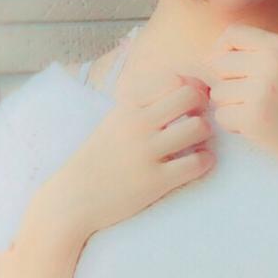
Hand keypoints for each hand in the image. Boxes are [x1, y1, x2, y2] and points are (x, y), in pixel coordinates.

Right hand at [52, 69, 215, 242]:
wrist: (72, 198)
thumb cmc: (99, 158)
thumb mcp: (115, 121)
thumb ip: (143, 104)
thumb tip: (182, 85)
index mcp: (128, 107)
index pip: (174, 80)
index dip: (190, 89)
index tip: (190, 103)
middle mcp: (137, 124)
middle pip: (190, 96)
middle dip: (202, 106)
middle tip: (199, 119)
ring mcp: (146, 152)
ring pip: (198, 127)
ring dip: (206, 134)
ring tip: (197, 143)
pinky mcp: (155, 181)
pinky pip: (196, 163)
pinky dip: (205, 161)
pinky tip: (198, 163)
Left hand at [201, 22, 277, 178]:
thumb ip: (262, 54)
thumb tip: (215, 56)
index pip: (233, 34)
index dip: (223, 50)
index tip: (229, 68)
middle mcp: (270, 63)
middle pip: (219, 64)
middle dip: (226, 83)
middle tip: (247, 98)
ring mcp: (260, 90)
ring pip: (217, 92)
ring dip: (230, 106)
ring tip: (257, 113)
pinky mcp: (253, 118)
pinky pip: (221, 116)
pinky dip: (233, 126)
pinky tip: (256, 127)